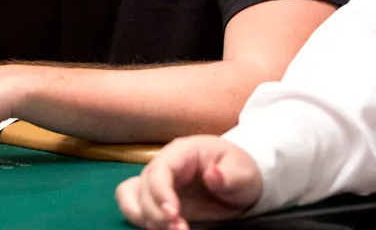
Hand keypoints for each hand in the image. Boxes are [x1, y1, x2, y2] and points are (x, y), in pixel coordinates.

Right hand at [116, 135, 262, 229]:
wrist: (237, 182)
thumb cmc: (239, 171)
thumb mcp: (242, 172)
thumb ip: (230, 175)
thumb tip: (213, 174)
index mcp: (182, 152)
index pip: (160, 169)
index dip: (161, 192)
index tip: (173, 214)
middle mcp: (164, 165)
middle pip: (144, 186)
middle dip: (156, 212)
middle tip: (180, 229)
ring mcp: (157, 182)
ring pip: (133, 197)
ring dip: (146, 218)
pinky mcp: (156, 198)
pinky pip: (133, 204)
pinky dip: (138, 217)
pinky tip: (157, 228)